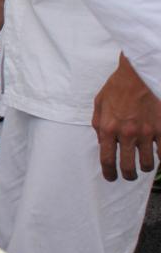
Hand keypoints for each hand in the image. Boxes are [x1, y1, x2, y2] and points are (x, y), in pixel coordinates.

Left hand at [92, 55, 160, 181]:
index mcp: (107, 128)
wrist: (137, 75)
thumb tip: (101, 142)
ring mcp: (146, 132)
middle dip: (128, 175)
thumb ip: (98, 126)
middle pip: (127, 166)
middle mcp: (126, 133)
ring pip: (148, 163)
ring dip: (145, 167)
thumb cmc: (116, 88)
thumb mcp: (98, 105)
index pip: (107, 160)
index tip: (111, 178)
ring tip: (144, 165)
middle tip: (129, 175)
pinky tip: (159, 156)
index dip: (109, 173)